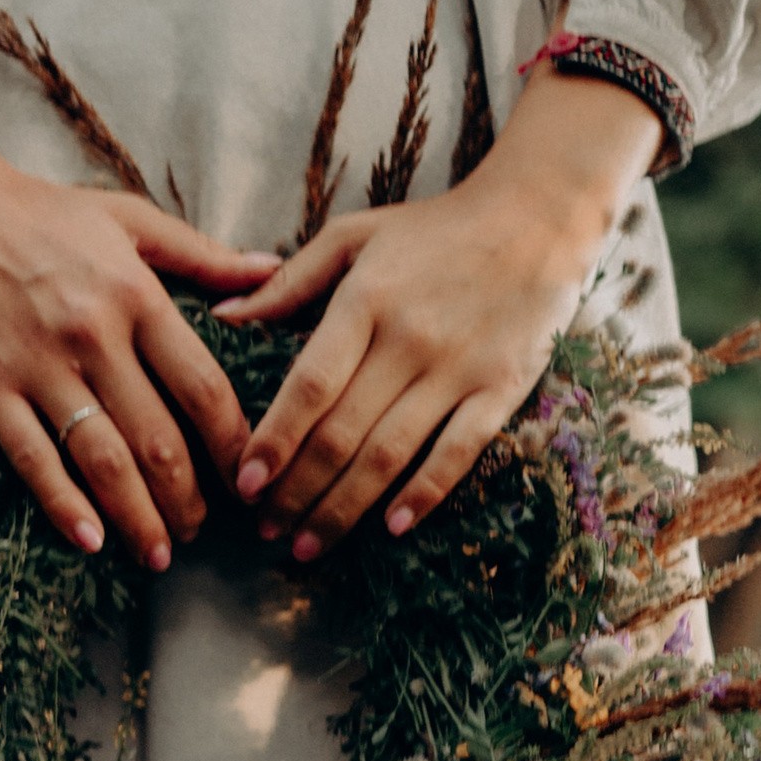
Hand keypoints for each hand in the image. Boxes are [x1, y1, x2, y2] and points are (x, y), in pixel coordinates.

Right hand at [0, 84, 280, 566]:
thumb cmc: (39, 210)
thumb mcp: (128, 218)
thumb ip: (201, 255)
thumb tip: (273, 273)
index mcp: (136, 295)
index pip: (202, 387)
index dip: (233, 445)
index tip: (247, 480)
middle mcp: (93, 335)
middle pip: (158, 439)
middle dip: (187, 499)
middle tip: (200, 530)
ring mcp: (38, 365)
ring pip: (103, 461)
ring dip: (137, 517)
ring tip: (158, 552)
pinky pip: (33, 458)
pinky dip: (63, 505)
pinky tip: (91, 541)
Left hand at [215, 68, 663, 557]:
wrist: (537, 216)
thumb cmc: (435, 231)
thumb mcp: (356, 238)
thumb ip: (289, 281)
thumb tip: (224, 315)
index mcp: (366, 299)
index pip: (309, 385)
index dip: (275, 440)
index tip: (244, 484)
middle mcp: (409, 339)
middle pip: (342, 433)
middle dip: (297, 491)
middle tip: (266, 530)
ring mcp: (458, 369)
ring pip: (389, 454)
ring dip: (344, 508)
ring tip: (309, 545)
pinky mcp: (501, 389)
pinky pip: (457, 453)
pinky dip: (424, 494)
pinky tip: (391, 529)